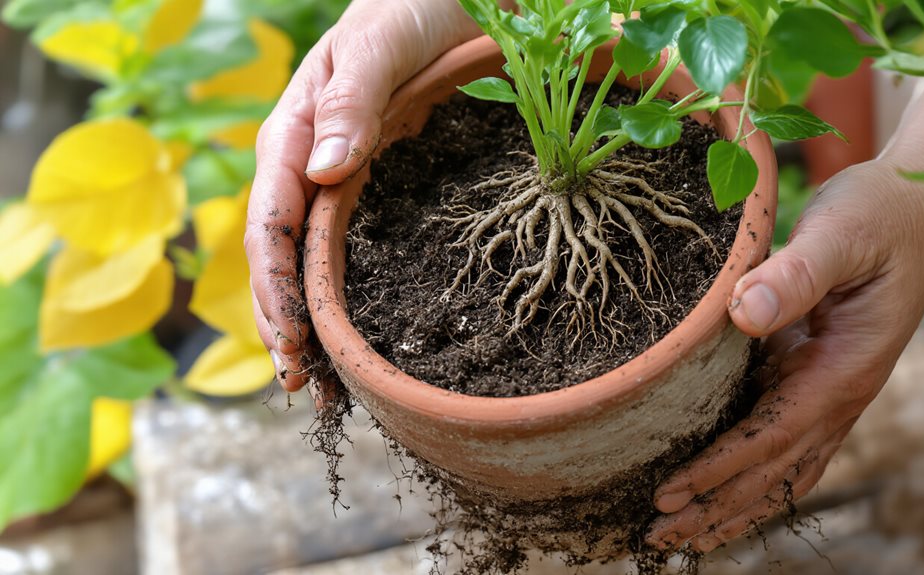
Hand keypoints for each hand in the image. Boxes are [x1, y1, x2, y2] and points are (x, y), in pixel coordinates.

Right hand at [244, 0, 483, 391]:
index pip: (271, 222)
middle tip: (300, 383)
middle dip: (282, 319)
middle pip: (278, 254)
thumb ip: (348, 103)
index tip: (292, 339)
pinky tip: (344, 332)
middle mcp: (303, 164)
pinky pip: (339, 246)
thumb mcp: (379, 46)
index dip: (276, 285)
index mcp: (293, 134)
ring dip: (303, 320)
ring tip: (313, 381)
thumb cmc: (408, 10)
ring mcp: (331, 179)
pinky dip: (336, 294)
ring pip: (304, 260)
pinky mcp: (363, 187)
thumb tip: (321, 171)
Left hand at [646, 159, 923, 551]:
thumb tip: (746, 315)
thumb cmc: (881, 214)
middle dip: (715, 509)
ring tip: (684, 536)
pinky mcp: (818, 374)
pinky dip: (750, 473)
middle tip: (656, 537)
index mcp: (844, 370)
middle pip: (772, 471)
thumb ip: (797, 274)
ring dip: (732, 504)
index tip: (670, 495)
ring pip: (780, 468)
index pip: (771, 438)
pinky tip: (719, 489)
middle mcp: (839, 393)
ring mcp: (831, 389)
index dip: (719, 471)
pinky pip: (784, 440)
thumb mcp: (841, 234)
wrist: (922, 205)